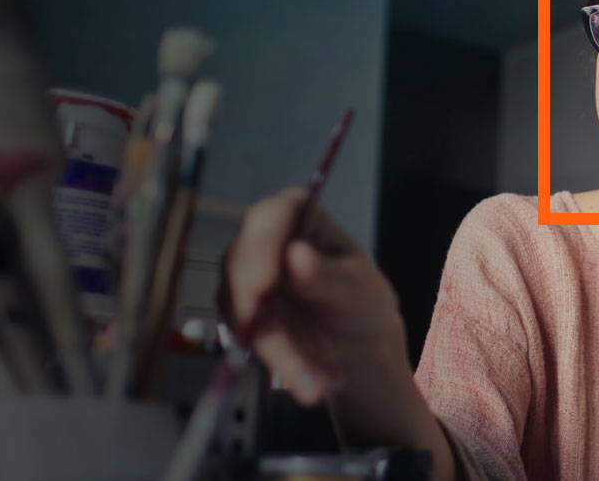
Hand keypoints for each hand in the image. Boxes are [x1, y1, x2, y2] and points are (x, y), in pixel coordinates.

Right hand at [224, 188, 457, 480]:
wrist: (354, 339)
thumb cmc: (360, 297)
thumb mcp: (357, 287)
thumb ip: (327, 275)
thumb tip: (296, 256)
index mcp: (295, 214)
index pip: (267, 217)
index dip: (259, 249)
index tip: (263, 285)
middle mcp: (260, 240)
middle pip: (241, 267)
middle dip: (265, 319)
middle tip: (291, 356)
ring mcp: (242, 278)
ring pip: (240, 313)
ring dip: (278, 355)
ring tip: (318, 384)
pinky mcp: (237, 315)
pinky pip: (244, 341)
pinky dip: (279, 366)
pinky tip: (313, 382)